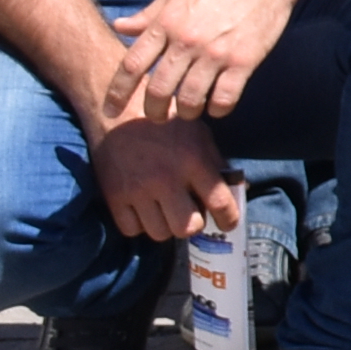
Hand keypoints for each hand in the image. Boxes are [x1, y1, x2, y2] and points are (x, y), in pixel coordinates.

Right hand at [88, 115, 242, 241]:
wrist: (118, 116)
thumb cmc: (165, 125)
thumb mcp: (198, 135)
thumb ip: (215, 163)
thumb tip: (236, 189)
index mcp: (192, 161)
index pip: (219, 202)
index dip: (229, 219)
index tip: (228, 225)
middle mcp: (166, 178)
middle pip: (187, 227)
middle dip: (192, 225)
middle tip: (189, 214)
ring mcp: (138, 190)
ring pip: (159, 233)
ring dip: (166, 226)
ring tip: (165, 211)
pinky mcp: (114, 197)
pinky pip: (131, 230)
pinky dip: (139, 225)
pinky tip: (143, 209)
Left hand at [108, 0, 297, 121]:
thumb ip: (149, 14)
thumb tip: (119, 27)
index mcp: (167, 22)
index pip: (132, 65)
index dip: (117, 92)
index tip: (110, 110)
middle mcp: (187, 40)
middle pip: (158, 90)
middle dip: (154, 111)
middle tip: (158, 117)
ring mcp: (215, 52)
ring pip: (189, 99)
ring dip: (186, 112)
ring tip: (188, 111)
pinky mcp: (243, 61)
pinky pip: (224, 98)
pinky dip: (217, 109)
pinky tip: (217, 106)